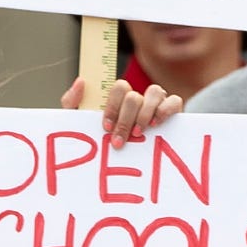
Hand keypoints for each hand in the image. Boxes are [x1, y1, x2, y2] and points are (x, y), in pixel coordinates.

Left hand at [60, 75, 182, 140]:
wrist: (116, 165)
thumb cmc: (100, 139)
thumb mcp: (80, 121)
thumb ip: (72, 101)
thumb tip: (81, 81)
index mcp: (117, 96)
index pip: (118, 87)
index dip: (113, 107)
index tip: (106, 128)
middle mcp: (137, 96)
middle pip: (133, 96)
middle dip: (125, 119)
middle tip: (119, 140)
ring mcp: (155, 102)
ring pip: (155, 92)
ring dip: (145, 113)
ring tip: (138, 133)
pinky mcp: (172, 111)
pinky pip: (174, 101)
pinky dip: (166, 109)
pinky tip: (156, 124)